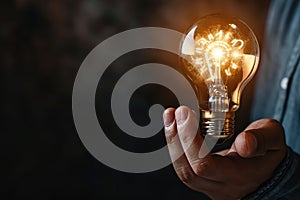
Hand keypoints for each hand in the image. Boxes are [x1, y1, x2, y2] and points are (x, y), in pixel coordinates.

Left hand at [163, 106, 286, 199]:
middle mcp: (221, 185)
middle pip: (188, 170)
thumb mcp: (273, 139)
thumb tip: (244, 142)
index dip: (190, 140)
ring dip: (173, 142)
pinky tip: (174, 129)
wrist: (268, 173)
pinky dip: (176, 146)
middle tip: (173, 113)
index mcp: (239, 176)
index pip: (205, 165)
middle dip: (176, 139)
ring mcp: (210, 186)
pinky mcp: (203, 181)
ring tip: (170, 118)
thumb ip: (261, 139)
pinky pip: (184, 167)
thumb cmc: (270, 154)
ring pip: (183, 170)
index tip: (185, 113)